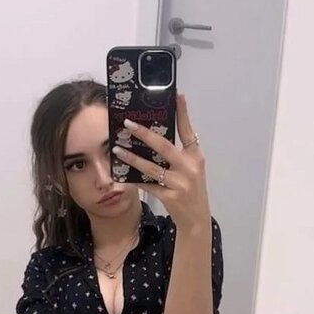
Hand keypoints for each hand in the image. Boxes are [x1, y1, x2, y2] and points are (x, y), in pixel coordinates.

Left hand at [112, 93, 210, 232]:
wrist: (196, 219)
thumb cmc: (191, 190)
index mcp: (196, 157)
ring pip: (151, 167)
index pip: (188, 131)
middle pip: (164, 146)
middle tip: (127, 123)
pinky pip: (147, 185)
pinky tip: (122, 173)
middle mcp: (189, 168)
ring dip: (132, 157)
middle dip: (144, 134)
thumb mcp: (192, 169)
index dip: (183, 112)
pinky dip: (134, 178)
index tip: (177, 94)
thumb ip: (179, 153)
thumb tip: (155, 136)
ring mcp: (179, 183)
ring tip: (117, 148)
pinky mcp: (169, 197)